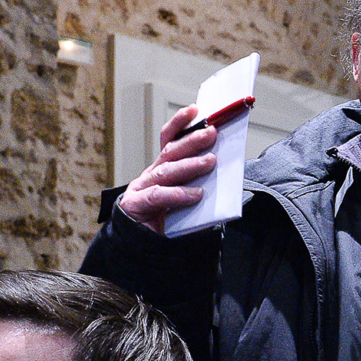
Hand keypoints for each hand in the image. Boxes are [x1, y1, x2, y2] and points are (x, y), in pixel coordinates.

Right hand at [118, 105, 219, 232]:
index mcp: (160, 170)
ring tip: (210, 162)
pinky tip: (196, 195)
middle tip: (212, 133)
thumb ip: (198, 188)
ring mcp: (140, 190)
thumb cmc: (164, 223)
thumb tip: (224, 180)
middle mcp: (149, 176)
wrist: (138, 249)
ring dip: (190, 165)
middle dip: (192, 140)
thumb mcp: (185, 201)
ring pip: (166, 172)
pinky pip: (159, 197)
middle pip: (170, 152)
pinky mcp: (135, 206)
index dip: (180, 124)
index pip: (168, 141)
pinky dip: (179, 195)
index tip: (196, 110)